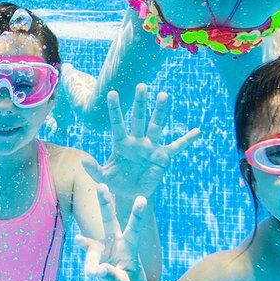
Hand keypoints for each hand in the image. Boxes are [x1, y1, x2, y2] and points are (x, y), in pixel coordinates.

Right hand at [75, 186, 148, 280]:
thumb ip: (114, 277)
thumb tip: (100, 270)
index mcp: (130, 247)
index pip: (134, 229)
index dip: (137, 215)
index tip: (142, 198)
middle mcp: (116, 242)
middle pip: (109, 220)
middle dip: (104, 202)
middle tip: (101, 185)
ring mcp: (103, 248)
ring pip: (92, 242)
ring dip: (85, 245)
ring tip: (93, 273)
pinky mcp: (93, 256)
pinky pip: (86, 256)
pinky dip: (87, 264)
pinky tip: (91, 270)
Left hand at [85, 84, 199, 198]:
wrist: (132, 195)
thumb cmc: (116, 183)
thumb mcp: (103, 178)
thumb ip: (93, 169)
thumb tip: (83, 159)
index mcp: (121, 143)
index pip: (117, 123)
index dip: (114, 108)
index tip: (111, 92)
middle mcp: (137, 141)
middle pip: (138, 118)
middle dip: (140, 102)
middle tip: (141, 85)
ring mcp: (151, 147)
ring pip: (156, 126)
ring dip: (160, 111)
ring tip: (164, 95)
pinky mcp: (163, 157)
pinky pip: (176, 147)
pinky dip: (187, 140)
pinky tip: (197, 131)